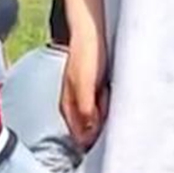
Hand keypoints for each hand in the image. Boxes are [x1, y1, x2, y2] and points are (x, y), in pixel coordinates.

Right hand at [60, 27, 107, 149]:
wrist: (90, 34)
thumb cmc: (87, 58)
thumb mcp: (86, 88)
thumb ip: (85, 112)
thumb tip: (87, 135)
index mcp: (66, 107)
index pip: (77, 135)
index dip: (91, 138)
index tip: (102, 130)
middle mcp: (71, 105)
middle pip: (88, 127)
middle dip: (99, 122)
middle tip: (103, 102)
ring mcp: (81, 97)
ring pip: (95, 115)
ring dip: (103, 109)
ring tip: (105, 91)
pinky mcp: (90, 89)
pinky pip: (100, 104)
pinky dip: (106, 100)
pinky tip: (107, 88)